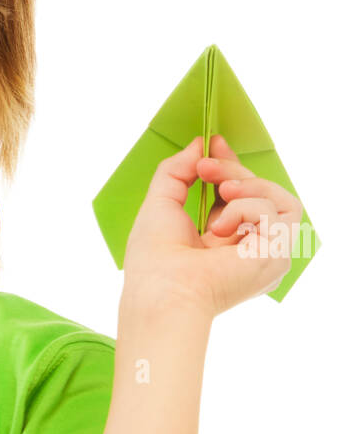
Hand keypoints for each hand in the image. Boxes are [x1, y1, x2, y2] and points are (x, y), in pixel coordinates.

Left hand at [122, 133, 302, 318]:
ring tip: (219, 196)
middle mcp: (250, 250)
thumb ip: (176, 171)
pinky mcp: (278, 255)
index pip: (241, 195)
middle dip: (232, 170)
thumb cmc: (155, 260)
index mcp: (224, 242)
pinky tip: (220, 229)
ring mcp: (268, 254)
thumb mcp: (160, 204)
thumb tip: (197, 144)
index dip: (231, 166)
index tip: (214, 142)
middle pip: (261, 192)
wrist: (162, 291)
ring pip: (279, 199)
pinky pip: (279, 212)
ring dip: (245, 187)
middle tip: (205, 168)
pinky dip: (246, 209)